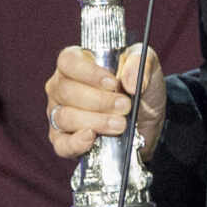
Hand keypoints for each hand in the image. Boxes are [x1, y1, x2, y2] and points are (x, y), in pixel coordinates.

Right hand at [44, 44, 165, 159]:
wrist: (146, 119)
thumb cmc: (139, 86)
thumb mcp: (147, 67)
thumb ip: (141, 64)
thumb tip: (129, 83)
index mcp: (76, 62)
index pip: (69, 62)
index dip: (89, 73)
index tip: (113, 83)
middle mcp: (61, 87)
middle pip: (67, 91)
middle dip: (99, 101)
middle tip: (125, 106)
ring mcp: (59, 114)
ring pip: (65, 117)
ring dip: (95, 122)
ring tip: (120, 124)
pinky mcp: (63, 140)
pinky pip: (61, 144)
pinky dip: (75, 143)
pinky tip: (91, 138)